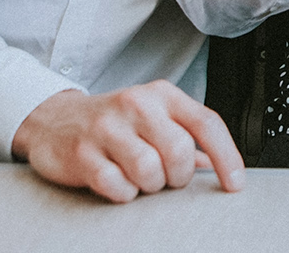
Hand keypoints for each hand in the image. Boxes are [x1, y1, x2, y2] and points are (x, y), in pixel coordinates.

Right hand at [11, 81, 243, 202]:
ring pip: (150, 171)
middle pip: (179, 151)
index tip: (235, 184)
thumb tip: (218, 164)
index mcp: (162, 95)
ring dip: (150, 185)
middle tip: (166, 176)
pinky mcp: (82, 153)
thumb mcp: (155, 117)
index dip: (227, 156)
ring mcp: (107, 128)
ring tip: (138, 176)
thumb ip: (188, 136)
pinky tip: (116, 181)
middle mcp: (137, 105)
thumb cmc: (114, 121)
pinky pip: (117, 186)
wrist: (53, 119)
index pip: (207, 123)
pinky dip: (123, 193)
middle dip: (178, 175)